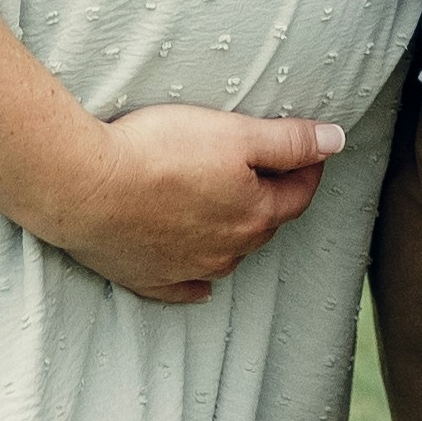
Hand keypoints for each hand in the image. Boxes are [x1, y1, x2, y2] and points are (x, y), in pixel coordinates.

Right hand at [58, 100, 346, 305]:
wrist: (84, 187)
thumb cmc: (159, 151)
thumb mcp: (234, 133)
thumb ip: (290, 141)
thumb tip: (337, 140)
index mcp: (253, 214)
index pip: (297, 194)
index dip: (308, 169)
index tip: (310, 151)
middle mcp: (228, 250)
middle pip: (263, 224)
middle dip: (272, 198)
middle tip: (271, 173)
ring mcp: (187, 269)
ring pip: (227, 254)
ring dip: (235, 234)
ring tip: (231, 209)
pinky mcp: (148, 279)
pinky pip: (183, 287)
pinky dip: (195, 280)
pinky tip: (199, 281)